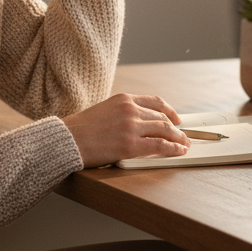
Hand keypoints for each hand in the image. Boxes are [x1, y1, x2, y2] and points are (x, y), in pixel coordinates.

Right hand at [61, 93, 189, 167]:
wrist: (66, 140)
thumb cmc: (80, 130)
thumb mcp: (104, 111)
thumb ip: (122, 114)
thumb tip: (139, 125)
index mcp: (123, 99)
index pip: (155, 102)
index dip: (170, 111)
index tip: (176, 119)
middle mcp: (130, 109)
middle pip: (163, 117)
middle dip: (176, 128)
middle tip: (184, 136)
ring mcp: (131, 126)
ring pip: (165, 130)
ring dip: (178, 138)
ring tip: (185, 145)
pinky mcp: (131, 145)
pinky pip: (160, 145)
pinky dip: (173, 148)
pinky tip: (179, 151)